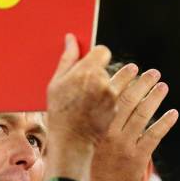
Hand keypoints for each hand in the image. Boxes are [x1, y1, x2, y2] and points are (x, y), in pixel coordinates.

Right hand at [47, 34, 116, 149]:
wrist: (70, 142)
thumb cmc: (59, 112)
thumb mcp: (56, 84)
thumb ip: (67, 59)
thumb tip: (71, 39)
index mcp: (87, 72)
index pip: (103, 51)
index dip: (98, 56)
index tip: (95, 60)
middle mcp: (103, 82)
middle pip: (111, 67)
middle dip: (106, 71)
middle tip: (102, 75)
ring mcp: (112, 97)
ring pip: (122, 81)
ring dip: (122, 80)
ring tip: (120, 82)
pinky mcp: (118, 109)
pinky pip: (119, 97)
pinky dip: (115, 98)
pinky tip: (105, 105)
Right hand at [91, 64, 178, 180]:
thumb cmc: (83, 164)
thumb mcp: (78, 139)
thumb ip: (85, 120)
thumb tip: (86, 100)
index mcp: (95, 125)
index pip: (111, 96)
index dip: (123, 80)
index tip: (131, 68)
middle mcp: (110, 132)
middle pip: (129, 101)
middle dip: (142, 84)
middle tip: (153, 72)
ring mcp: (125, 145)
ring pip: (142, 115)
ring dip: (155, 98)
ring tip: (163, 86)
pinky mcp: (138, 157)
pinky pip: (154, 136)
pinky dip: (165, 123)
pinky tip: (173, 113)